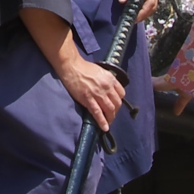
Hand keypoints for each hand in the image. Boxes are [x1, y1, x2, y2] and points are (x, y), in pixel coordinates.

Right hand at [22, 5, 131, 133]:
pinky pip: (98, 113)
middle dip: (115, 111)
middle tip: (111, 115)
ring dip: (110, 118)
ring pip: (109, 109)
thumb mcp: (101, 71)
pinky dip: (102, 122)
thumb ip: (107, 81)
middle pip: (117, 103)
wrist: (72, 66)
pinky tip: (104, 128)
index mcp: (110, 79)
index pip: (121, 94)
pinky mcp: (88, 99)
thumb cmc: (85, 68)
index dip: (119, 101)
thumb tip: (110, 90)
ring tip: (108, 123)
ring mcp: (98, 94)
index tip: (116, 105)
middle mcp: (107, 87)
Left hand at [97, 0, 161, 14]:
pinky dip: (145, 4)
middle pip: (153, 6)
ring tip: (135, 14)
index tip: (134, 19)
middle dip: (145, 14)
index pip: (150, 4)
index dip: (143, 14)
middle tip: (134, 20)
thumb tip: (122, 1)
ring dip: (145, 10)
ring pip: (152, 2)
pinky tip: (137, 5)